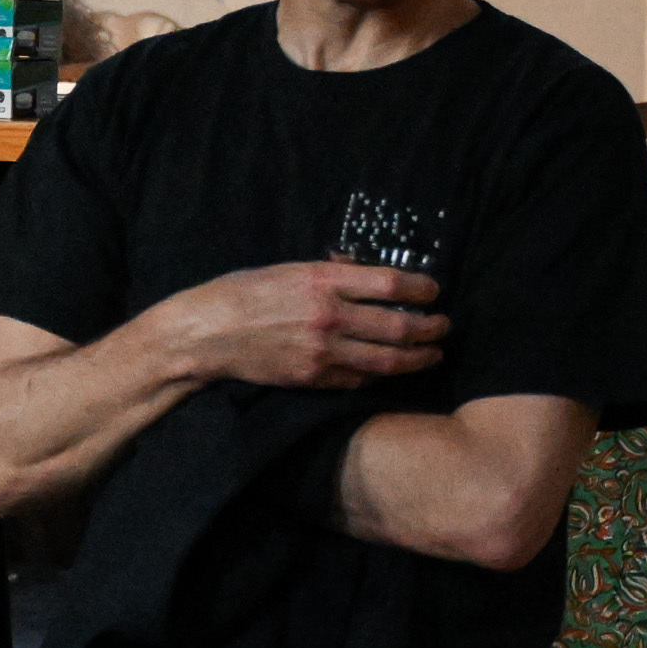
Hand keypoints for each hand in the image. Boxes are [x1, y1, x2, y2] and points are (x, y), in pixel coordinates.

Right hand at [168, 262, 448, 391]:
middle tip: (443, 326)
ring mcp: (322, 351)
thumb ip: (328, 272)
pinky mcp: (313, 377)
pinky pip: (360, 378)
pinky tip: (388, 369)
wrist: (203, 334)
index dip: (423, 289)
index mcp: (322, 281)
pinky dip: (380, 374)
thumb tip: (363, 271)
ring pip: (389, 360)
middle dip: (432, 328)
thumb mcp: (284, 269)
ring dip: (419, 358)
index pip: (392, 285)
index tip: (433, 291)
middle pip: (401, 326)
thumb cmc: (238, 294)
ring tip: (432, 353)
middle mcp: (329, 316)